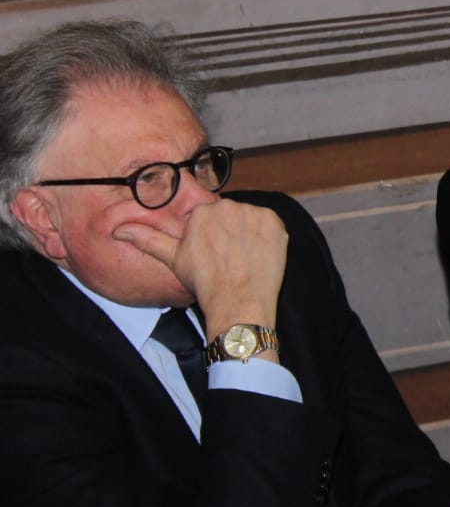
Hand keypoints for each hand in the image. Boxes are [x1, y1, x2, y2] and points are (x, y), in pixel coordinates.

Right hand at [114, 198, 286, 338]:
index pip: (210, 216)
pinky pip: (270, 224)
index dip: (213, 235)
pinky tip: (258, 254)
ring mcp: (254, 214)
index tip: (215, 252)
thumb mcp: (173, 258)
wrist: (237, 300)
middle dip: (231, 232)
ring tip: (243, 257)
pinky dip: (267, 237)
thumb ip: (148, 239)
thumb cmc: (203, 281)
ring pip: (250, 219)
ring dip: (249, 234)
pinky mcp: (274, 223)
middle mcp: (228, 206)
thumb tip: (118, 230)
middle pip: (231, 215)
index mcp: (202, 211)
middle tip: (230, 257)